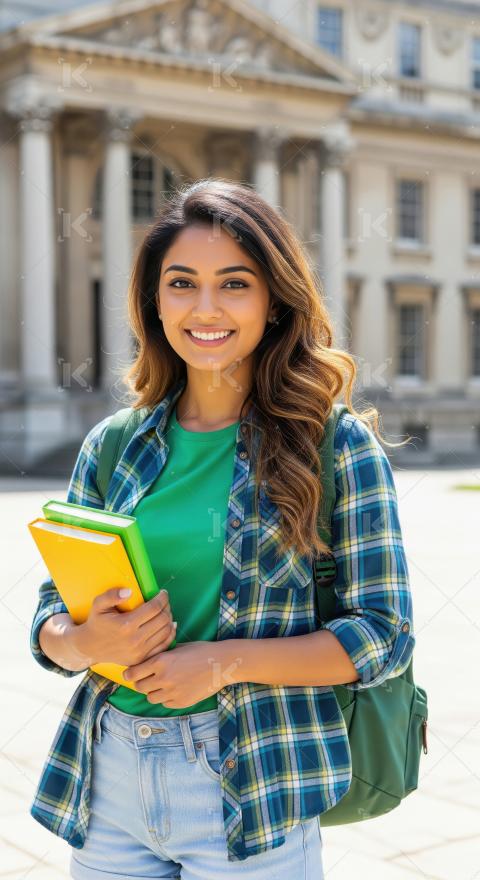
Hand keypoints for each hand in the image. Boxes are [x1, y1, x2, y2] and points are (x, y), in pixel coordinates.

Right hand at [73, 588, 176, 666]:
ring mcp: (140, 652)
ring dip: (169, 619)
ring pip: (166, 632)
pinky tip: (168, 625)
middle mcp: (135, 640)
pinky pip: (164, 646)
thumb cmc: (97, 622)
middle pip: (163, 619)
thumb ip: (111, 595)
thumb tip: (129, 591)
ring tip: (165, 611)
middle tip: (164, 601)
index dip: (162, 598)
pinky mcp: (142, 659)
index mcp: (126, 625)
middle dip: (167, 607)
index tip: (162, 592)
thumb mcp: (98, 605)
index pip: (154, 608)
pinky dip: (170, 634)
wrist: (91, 647)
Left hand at [122, 640, 239, 707]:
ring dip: (153, 692)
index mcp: (160, 661)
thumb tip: (146, 658)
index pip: (133, 673)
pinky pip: (165, 703)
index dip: (129, 674)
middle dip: (141, 683)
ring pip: (151, 698)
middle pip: (139, 687)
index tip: (129, 674)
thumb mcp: (178, 647)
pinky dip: (166, 698)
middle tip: (146, 679)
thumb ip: (161, 654)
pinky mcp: (181, 702)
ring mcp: (172, 692)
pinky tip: (175, 689)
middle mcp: (163, 678)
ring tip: (162, 685)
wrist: (221, 663)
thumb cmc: (201, 651)